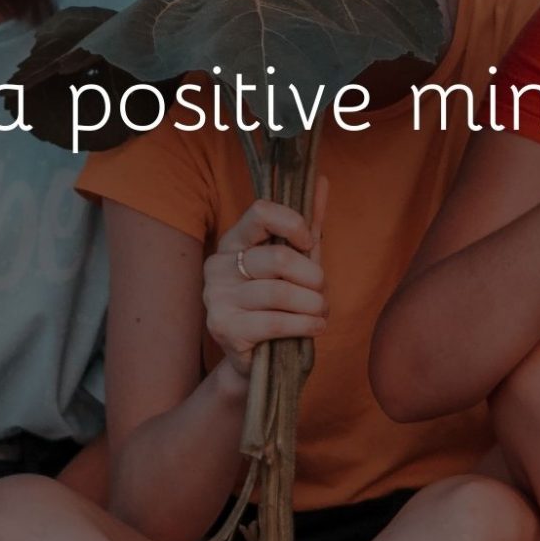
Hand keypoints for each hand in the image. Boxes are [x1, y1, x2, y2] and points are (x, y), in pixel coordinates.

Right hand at [204, 182, 328, 378]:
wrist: (259, 360)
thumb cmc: (280, 304)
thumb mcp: (297, 262)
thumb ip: (308, 224)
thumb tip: (323, 180)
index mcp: (234, 241)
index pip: (261, 212)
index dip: (293, 224)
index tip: (310, 244)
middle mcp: (218, 265)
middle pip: (278, 258)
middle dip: (313, 278)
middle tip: (322, 293)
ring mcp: (216, 297)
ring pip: (280, 293)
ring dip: (313, 305)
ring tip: (321, 312)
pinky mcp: (223, 327)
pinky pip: (275, 322)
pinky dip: (305, 325)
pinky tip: (315, 327)